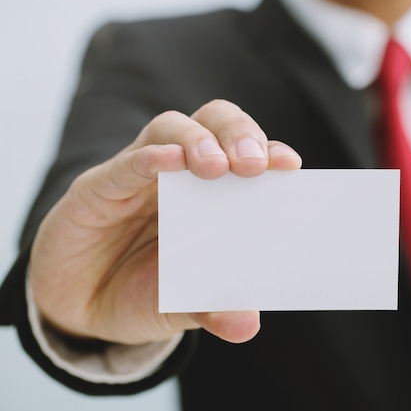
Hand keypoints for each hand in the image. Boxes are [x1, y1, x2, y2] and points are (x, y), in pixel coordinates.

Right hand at [28, 99, 301, 344]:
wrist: (83, 307)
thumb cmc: (146, 292)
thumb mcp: (184, 305)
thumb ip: (214, 308)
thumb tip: (247, 323)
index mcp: (214, 194)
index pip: (247, 155)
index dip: (269, 153)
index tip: (289, 165)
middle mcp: (182, 175)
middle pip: (215, 124)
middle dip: (238, 135)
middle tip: (253, 164)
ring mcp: (140, 175)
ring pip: (172, 128)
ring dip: (197, 141)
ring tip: (216, 167)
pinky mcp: (99, 187)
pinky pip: (125, 163)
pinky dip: (149, 158)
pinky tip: (167, 161)